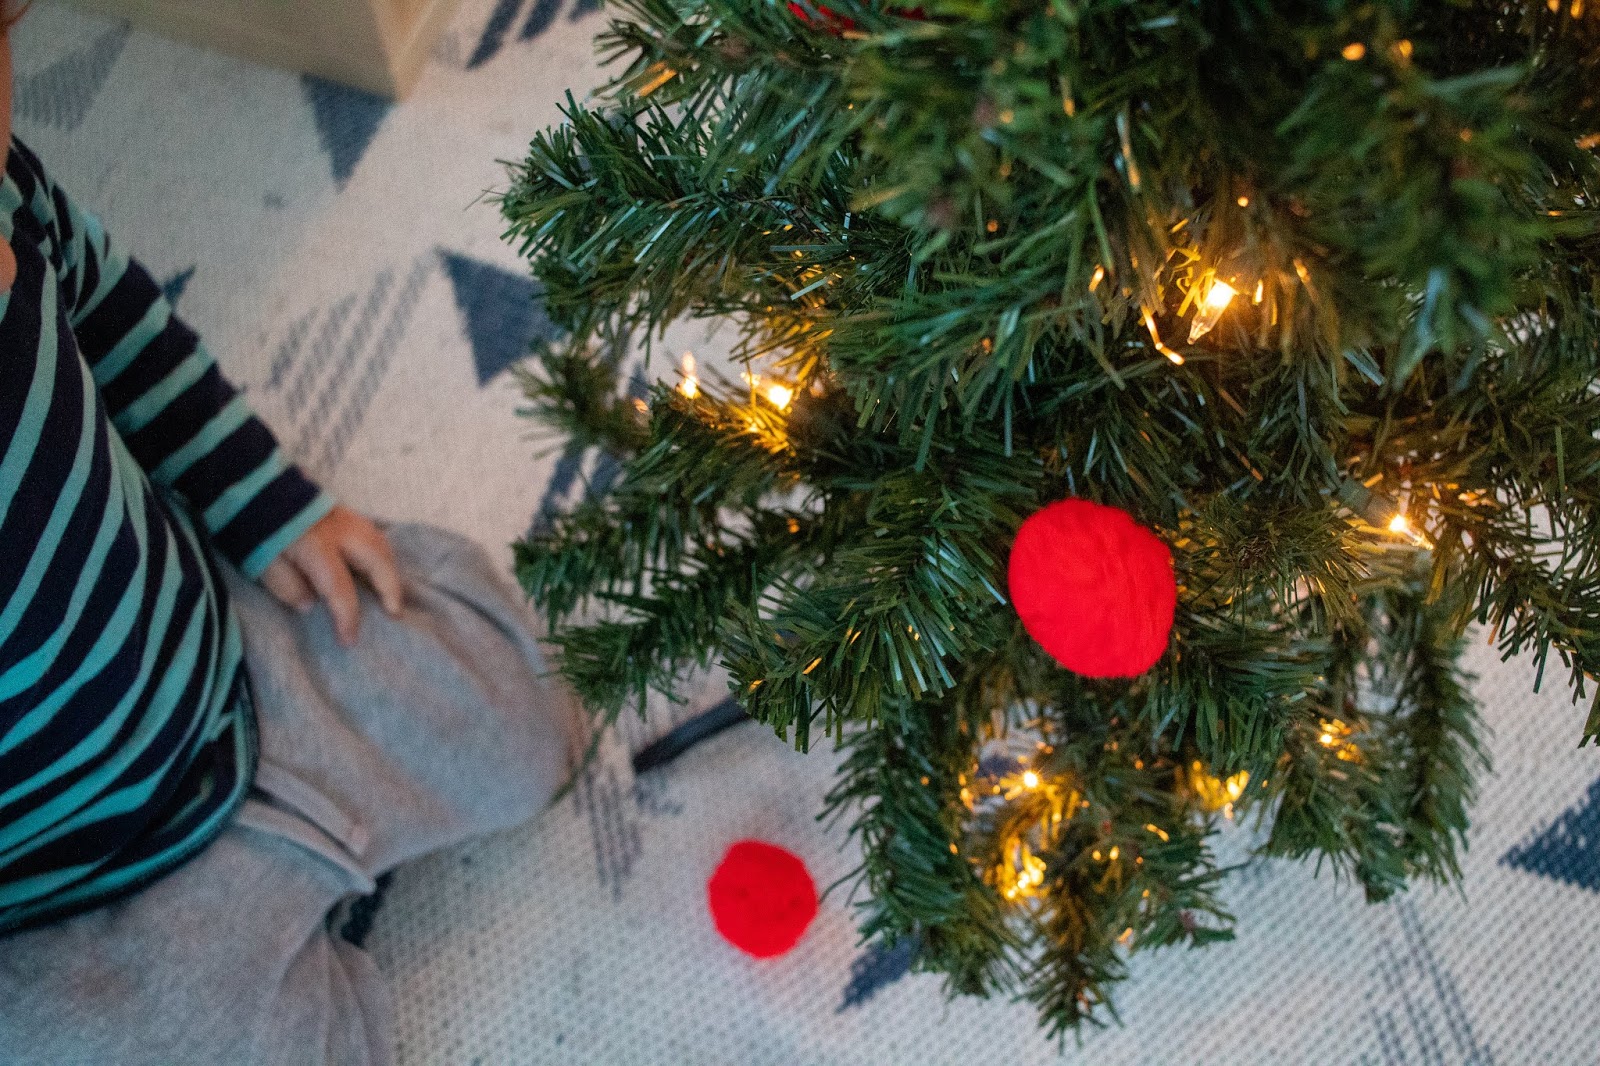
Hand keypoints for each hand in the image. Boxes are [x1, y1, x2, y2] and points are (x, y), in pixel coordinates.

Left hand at [260, 506, 402, 645]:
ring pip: (380, 543)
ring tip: (391, 591)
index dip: (347, 616)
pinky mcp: (341, 510)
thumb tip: (309, 606)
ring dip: (389, 569)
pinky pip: (373, 533)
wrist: (248, 485)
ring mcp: (343, 517)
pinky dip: (381, 552)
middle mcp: (339, 531)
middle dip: (389, 588)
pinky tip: (379, 564)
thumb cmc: (253, 526)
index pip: (340, 588)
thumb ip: (286, 586)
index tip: (349, 639)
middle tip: (394, 612)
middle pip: (377, 560)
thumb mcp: (260, 561)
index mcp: (316, 547)